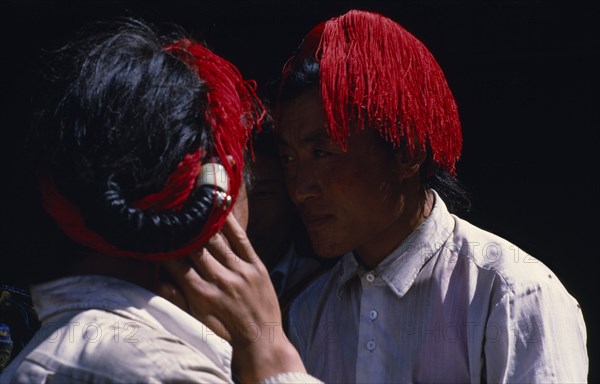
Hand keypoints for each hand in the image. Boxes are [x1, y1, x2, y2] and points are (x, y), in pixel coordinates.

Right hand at [160, 214, 305, 382]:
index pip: (176, 263)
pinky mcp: (257, 267)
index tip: (157, 231)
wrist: (261, 340)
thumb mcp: (196, 320)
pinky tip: (222, 208)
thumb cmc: (225, 333)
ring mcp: (241, 272)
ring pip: (217, 240)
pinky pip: (242, 240)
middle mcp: (220, 280)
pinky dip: (231, 223)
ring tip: (191, 203)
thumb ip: (176, 298)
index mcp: (201, 295)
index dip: (165, 246)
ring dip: (203, 221)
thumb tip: (156, 277)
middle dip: (181, 229)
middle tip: (170, 210)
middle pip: (195, 248)